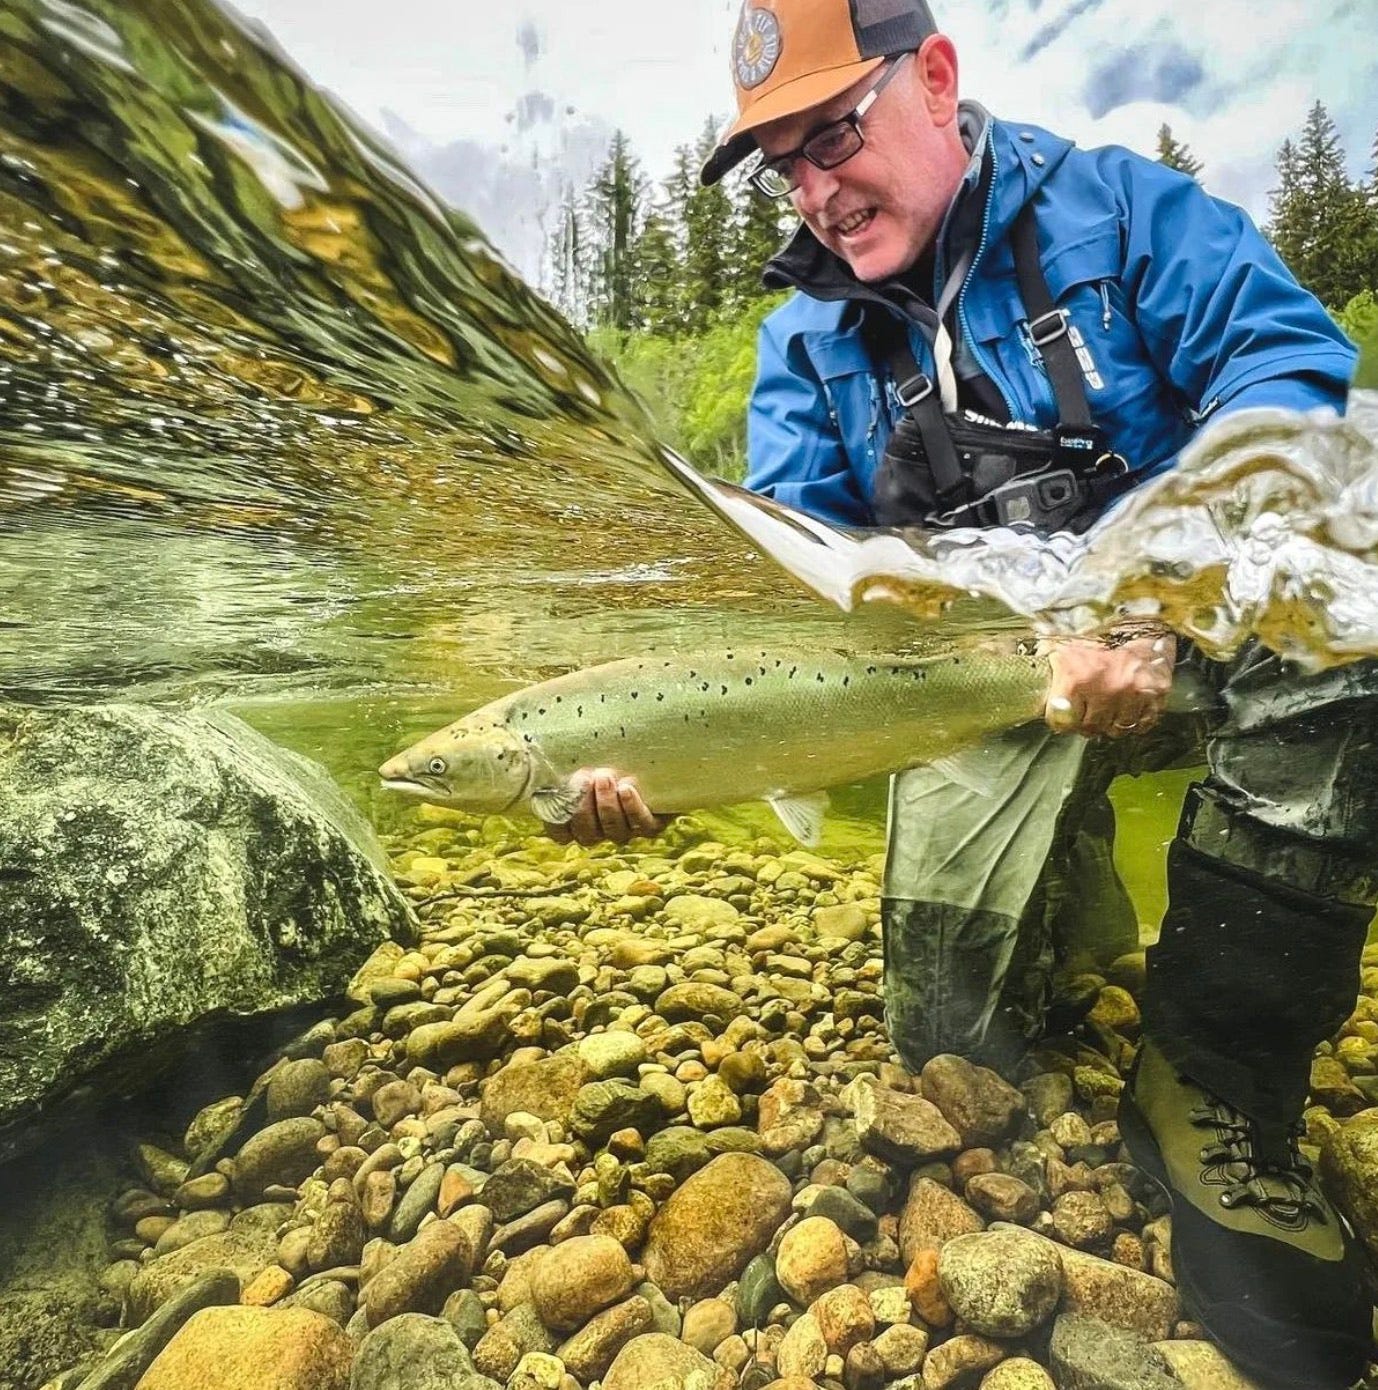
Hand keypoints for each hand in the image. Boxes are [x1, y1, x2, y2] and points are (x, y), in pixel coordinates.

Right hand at [542, 767, 667, 845]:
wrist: (652, 761)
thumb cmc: (605, 756)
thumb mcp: (581, 756)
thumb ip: (560, 757)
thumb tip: (530, 740)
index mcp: (577, 820)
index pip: (560, 833)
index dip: (557, 821)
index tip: (558, 794)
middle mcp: (600, 830)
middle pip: (586, 834)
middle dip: (583, 808)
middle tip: (584, 779)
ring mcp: (625, 830)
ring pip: (612, 830)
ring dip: (606, 805)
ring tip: (605, 777)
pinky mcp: (650, 826)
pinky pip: (641, 826)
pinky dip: (632, 808)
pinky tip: (626, 789)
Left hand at [1042, 629, 1175, 738]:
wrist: (1142, 625)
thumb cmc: (1098, 638)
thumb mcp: (1064, 646)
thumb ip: (1044, 659)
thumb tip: (1022, 669)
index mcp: (1076, 677)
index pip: (1062, 721)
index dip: (1060, 720)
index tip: (1062, 716)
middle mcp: (1105, 688)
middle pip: (1090, 727)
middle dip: (1085, 723)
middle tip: (1086, 713)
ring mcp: (1132, 694)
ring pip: (1116, 729)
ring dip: (1110, 723)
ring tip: (1107, 709)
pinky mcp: (1155, 695)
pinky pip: (1141, 724)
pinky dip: (1134, 722)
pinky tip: (1127, 709)